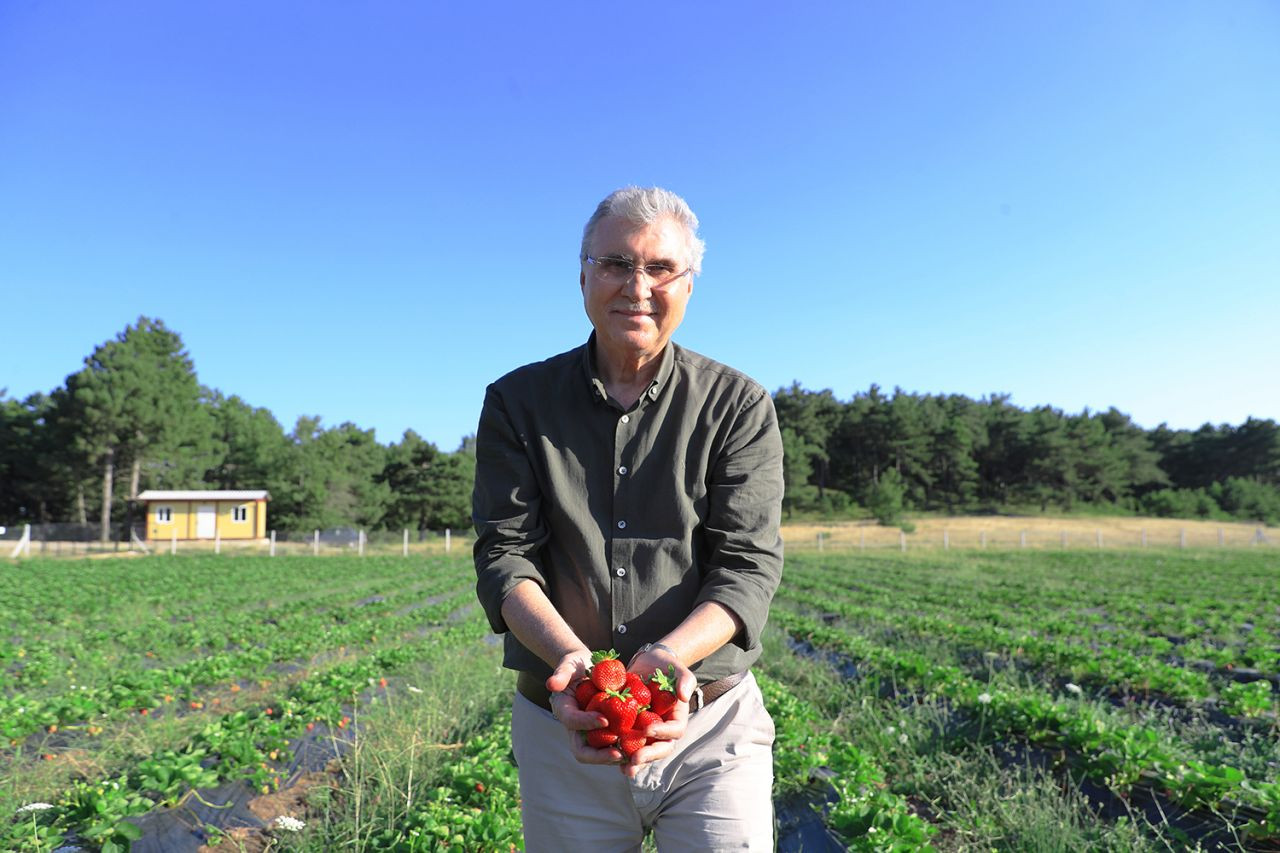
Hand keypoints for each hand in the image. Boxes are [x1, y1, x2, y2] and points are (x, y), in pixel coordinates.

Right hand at [545, 650, 624, 765]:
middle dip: (599, 756)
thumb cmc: (578, 665)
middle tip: (618, 755)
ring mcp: (592, 732)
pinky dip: (626, 749)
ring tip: (632, 757)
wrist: (592, 668)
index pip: (572, 721)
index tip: (605, 720)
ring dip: (614, 758)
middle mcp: (577, 728)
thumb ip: (561, 673)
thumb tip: (551, 685)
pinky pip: (614, 745)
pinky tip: (641, 750)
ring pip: (599, 753)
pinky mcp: (607, 731)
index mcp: (565, 711)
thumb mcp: (569, 664)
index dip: (586, 723)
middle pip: (582, 751)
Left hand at [618, 645, 698, 777]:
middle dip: (648, 755)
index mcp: (676, 718)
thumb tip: (684, 696)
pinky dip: (620, 753)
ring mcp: (647, 732)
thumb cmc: (666, 667)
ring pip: (644, 752)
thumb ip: (685, 680)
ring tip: (625, 769)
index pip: (674, 731)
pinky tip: (609, 757)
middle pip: (660, 748)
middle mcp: (663, 730)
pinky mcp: (632, 730)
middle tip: (635, 759)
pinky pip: (628, 744)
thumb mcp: (678, 669)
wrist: (647, 665)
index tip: (648, 729)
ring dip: (635, 762)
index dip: (663, 732)